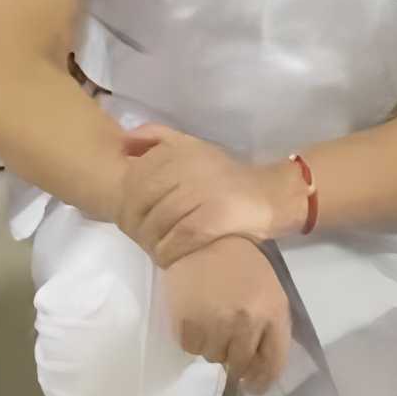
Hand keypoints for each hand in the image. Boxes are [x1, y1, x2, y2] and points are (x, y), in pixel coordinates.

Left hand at [116, 128, 290, 265]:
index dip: (127, 202)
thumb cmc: (227, 177)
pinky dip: (169, 252)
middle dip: (136, 225)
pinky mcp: (213, 217)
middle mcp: (188, 167)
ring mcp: (201, 192)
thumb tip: (124, 141)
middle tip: (143, 239)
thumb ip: (158, 138)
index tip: (131, 218)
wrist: (272, 195)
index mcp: (180, 150)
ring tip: (157, 249)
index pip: (135, 178)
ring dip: (152, 242)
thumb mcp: (193, 147)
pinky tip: (170, 257)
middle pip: (142, 202)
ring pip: (157, 223)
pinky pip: (178, 239)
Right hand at [163, 236, 292, 389]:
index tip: (253, 385)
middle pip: (240, 364)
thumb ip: (269, 328)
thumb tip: (256, 368)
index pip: (273, 363)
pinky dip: (193, 339)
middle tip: (226, 341)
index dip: (263, 381)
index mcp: (273, 312)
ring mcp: (216, 324)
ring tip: (210, 319)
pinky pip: (191, 349)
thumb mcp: (269, 291)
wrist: (202, 237)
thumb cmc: (241, 263)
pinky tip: (195, 315)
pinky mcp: (188, 324)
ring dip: (212, 346)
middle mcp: (247, 323)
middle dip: (234, 359)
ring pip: (214, 358)